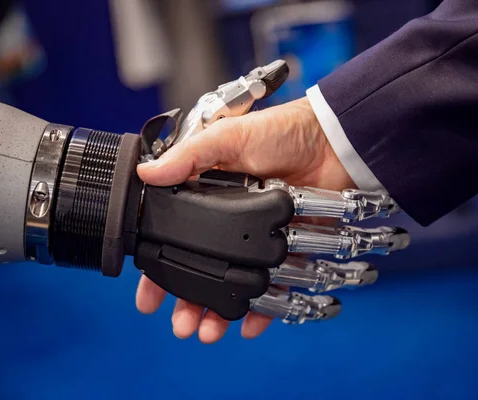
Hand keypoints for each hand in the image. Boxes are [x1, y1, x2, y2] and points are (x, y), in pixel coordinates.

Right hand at [135, 96, 354, 342]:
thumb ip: (189, 156)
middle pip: (202, 271)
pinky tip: (248, 325)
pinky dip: (261, 309)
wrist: (332, 140)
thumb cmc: (280, 131)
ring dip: (218, 311)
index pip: (174, 239)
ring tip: (206, 331)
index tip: (147, 298)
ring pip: (232, 284)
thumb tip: (145, 173)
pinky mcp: (288, 248)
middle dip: (187, 301)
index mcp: (207, 196)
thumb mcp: (228, 137)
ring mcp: (258, 239)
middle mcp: (230, 222)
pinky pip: (273, 286)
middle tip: (180, 323)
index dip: (158, 268)